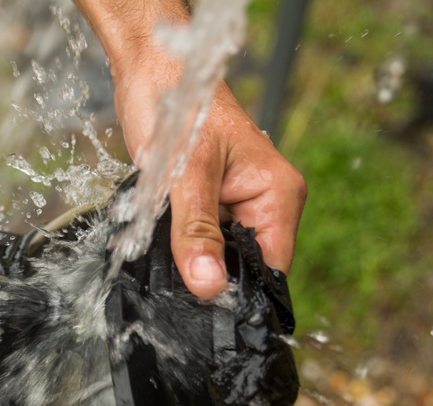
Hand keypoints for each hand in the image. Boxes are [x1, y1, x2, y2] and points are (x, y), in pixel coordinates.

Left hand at [116, 73, 305, 298]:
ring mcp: (239, 204)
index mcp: (278, 195)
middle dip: (214, 278)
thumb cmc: (179, 105)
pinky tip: (164, 245)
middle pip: (246, 267)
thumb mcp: (186, 175)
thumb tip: (210, 286)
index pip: (272, 268)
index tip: (207, 310)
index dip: (241, 292)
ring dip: (195, 262)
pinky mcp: (213, 203)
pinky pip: (203, 239)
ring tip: (168, 258)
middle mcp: (266, 203)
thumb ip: (197, 231)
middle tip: (178, 287)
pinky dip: (183, 246)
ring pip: (221, 255)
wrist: (154, 69)